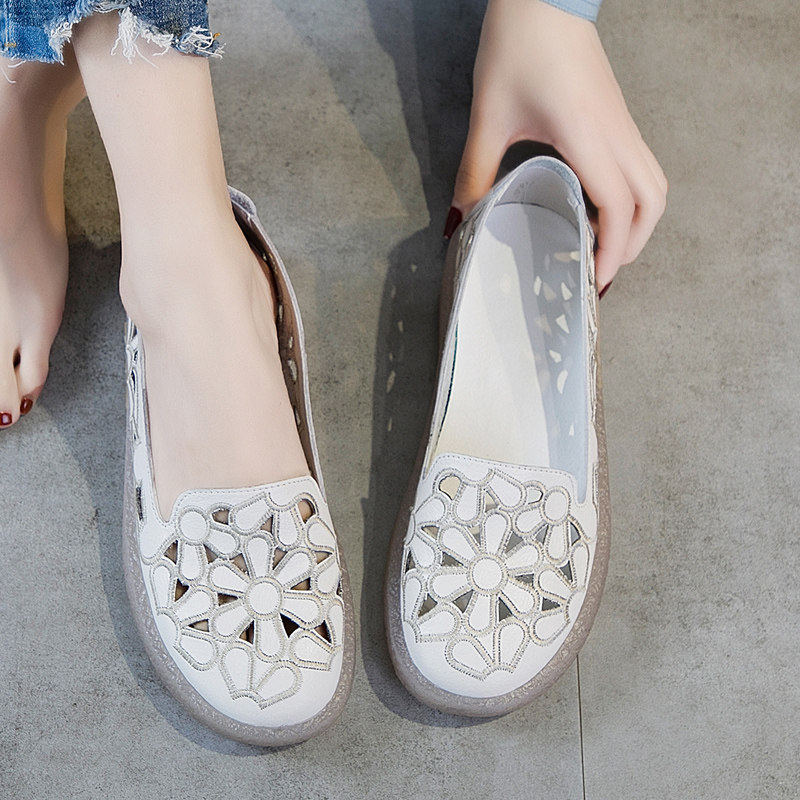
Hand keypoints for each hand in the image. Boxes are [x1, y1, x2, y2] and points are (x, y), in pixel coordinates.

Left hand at [450, 0, 666, 289]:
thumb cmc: (519, 46)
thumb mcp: (489, 116)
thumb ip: (475, 172)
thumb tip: (462, 219)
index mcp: (588, 136)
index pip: (617, 207)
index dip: (612, 251)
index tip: (594, 282)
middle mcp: (616, 133)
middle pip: (653, 202)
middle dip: (635, 244)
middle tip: (602, 273)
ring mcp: (623, 123)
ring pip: (655, 183)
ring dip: (641, 221)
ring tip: (607, 248)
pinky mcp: (619, 116)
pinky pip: (642, 166)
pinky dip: (634, 198)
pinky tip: (601, 210)